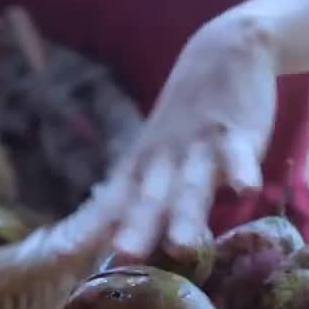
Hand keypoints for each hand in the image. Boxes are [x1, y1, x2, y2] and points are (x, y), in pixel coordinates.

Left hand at [88, 10, 279, 262]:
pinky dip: (242, 171)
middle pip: (149, 199)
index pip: (110, 202)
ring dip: (186, 214)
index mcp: (142, 167)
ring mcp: (201, 147)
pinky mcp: (238, 134)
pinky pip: (240, 156)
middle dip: (137, 229)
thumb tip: (116, 250)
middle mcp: (165, 160)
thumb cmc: (186, 119)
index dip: (88, 228)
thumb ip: (140, 197)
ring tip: (182, 245)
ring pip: (193, 185)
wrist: (223, 51)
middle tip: (123, 256)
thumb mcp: (154, 153)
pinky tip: (246, 191)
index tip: (63, 256)